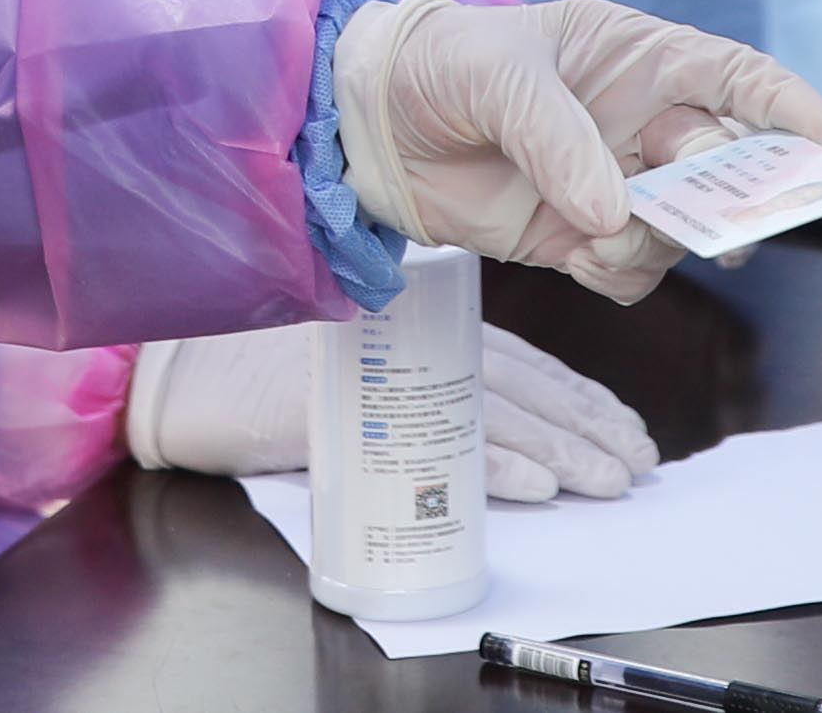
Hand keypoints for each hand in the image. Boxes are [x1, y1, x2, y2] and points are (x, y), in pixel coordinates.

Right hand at [127, 322, 660, 501]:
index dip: (580, 398)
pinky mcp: (349, 406)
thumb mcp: (371, 382)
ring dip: (558, 451)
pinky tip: (534, 488)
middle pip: (522, 388)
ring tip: (603, 480)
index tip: (628, 430)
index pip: (525, 365)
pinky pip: (432, 443)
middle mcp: (413, 343)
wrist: (185, 379)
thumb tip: (516, 449)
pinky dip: (490, 468)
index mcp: (424, 333)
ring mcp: (382, 372)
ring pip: (494, 415)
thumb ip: (429, 398)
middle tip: (635, 462)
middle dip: (586, 428)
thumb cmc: (277, 382)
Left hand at [336, 0, 821, 303]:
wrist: (366, 125)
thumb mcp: (497, 75)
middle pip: (733, 168)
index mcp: (642, 59)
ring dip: (663, 244)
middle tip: (722, 231)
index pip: (746, 84)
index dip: (804, 119)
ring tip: (598, 240)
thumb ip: (558, 136)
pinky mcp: (581, 237)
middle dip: (736, 202)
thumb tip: (613, 212)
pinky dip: (621, 274)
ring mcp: (616, 183)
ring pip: (689, 230)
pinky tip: (578, 259)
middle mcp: (643, 123)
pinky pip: (637, 270)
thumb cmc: (438, 64)